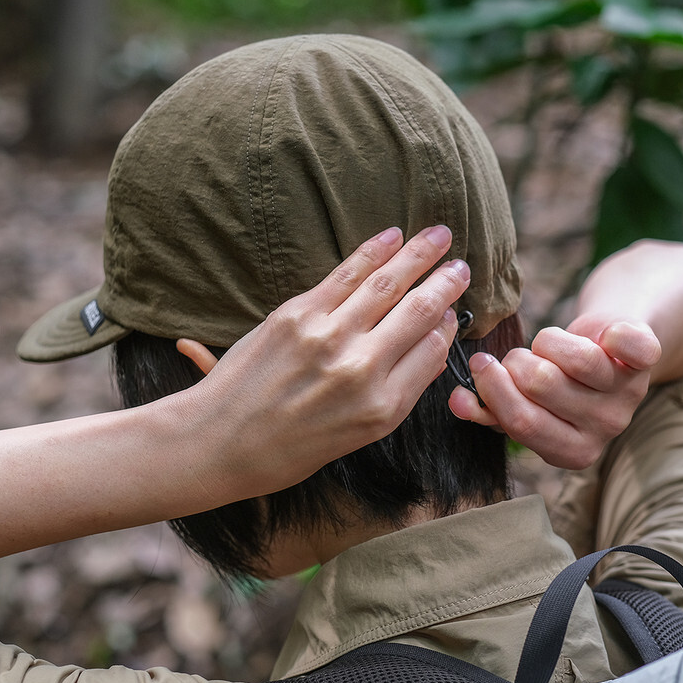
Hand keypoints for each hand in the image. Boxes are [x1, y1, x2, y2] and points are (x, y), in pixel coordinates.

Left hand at [176, 224, 468, 498]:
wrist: (218, 442)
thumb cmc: (288, 448)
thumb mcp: (355, 436)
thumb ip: (396, 392)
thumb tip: (428, 347)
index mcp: (382, 407)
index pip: (432, 351)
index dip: (446, 325)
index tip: (451, 310)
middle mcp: (361, 370)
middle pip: (420, 312)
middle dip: (446, 283)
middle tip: (463, 265)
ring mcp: (328, 337)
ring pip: (388, 284)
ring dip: (419, 254)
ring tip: (441, 235)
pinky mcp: (297, 314)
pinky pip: (347, 274)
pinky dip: (375, 251)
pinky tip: (394, 237)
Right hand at [448, 320, 659, 469]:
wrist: (608, 347)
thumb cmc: (556, 377)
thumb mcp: (523, 402)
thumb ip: (488, 407)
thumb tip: (458, 401)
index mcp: (571, 451)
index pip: (522, 422)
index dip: (494, 388)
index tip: (481, 365)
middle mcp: (605, 429)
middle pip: (541, 383)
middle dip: (518, 361)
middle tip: (521, 357)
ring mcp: (629, 396)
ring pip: (573, 357)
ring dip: (549, 340)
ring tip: (550, 346)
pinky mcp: (646, 361)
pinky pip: (625, 342)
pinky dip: (611, 331)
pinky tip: (603, 336)